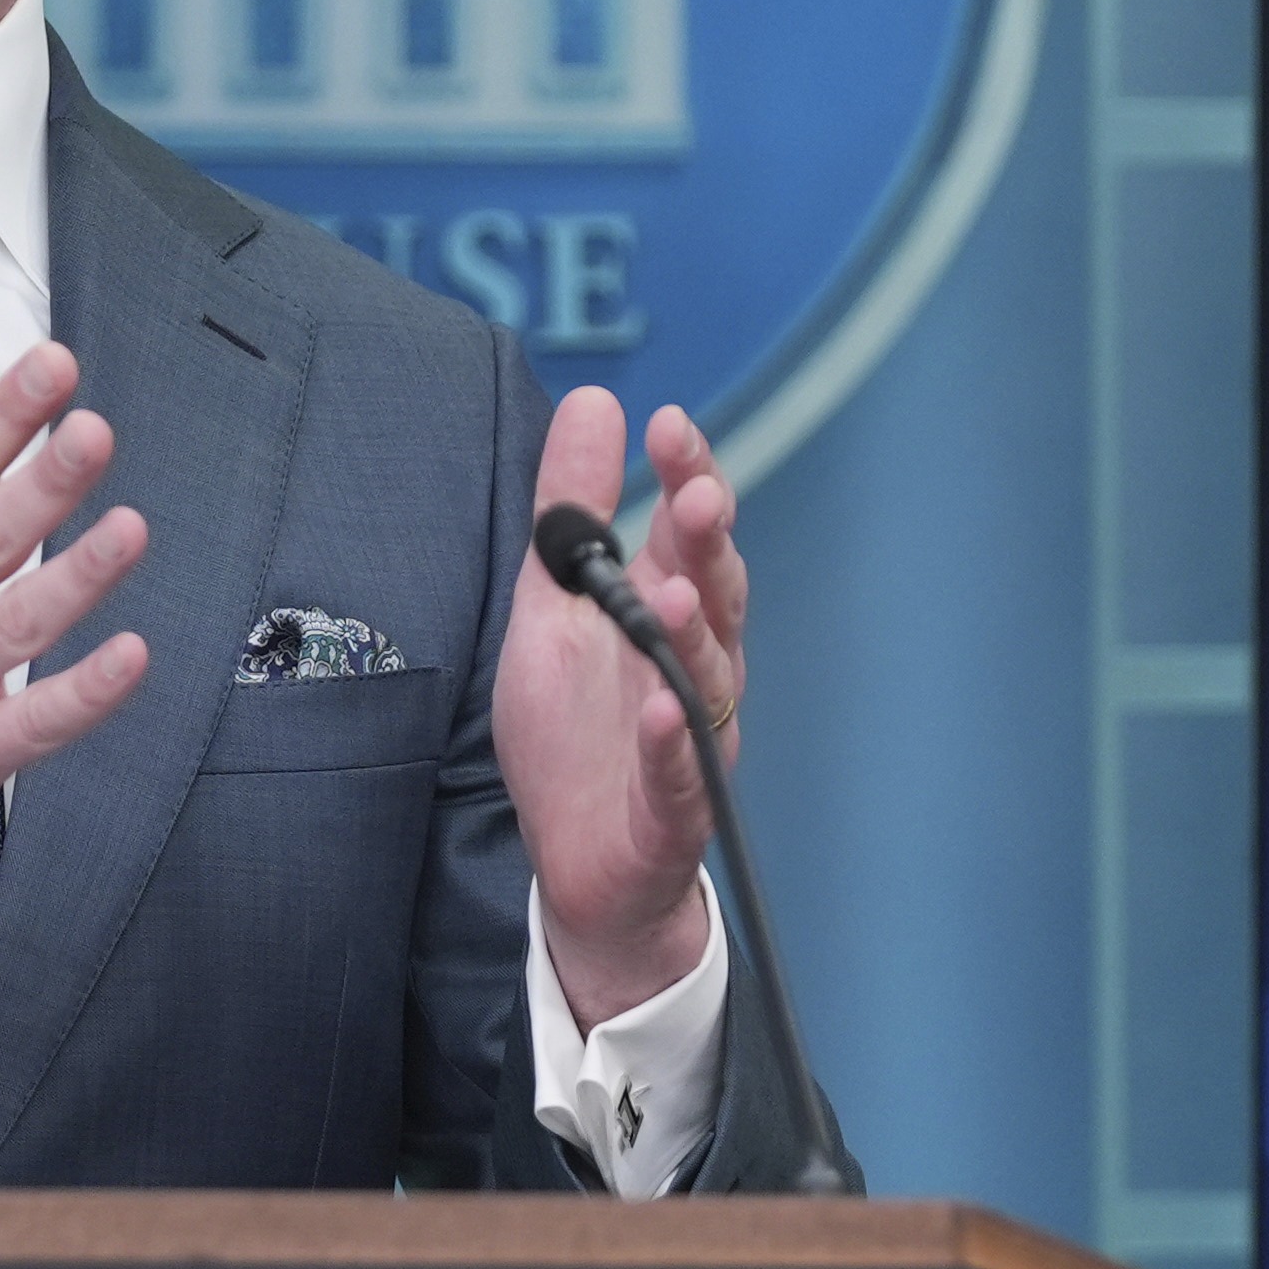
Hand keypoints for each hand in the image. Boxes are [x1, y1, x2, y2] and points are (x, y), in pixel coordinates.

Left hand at [500, 390, 740, 1024]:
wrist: (582, 870)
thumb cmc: (576, 734)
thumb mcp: (554, 609)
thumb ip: (571, 513)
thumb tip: (594, 399)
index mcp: (664, 613)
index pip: (685, 533)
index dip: (687, 479)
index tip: (668, 424)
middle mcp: (692, 668)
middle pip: (714, 595)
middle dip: (708, 544)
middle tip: (697, 494)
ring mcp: (690, 740)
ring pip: (706, 679)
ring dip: (692, 635)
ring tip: (670, 593)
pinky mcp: (672, 814)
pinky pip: (681, 778)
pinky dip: (676, 748)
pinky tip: (664, 715)